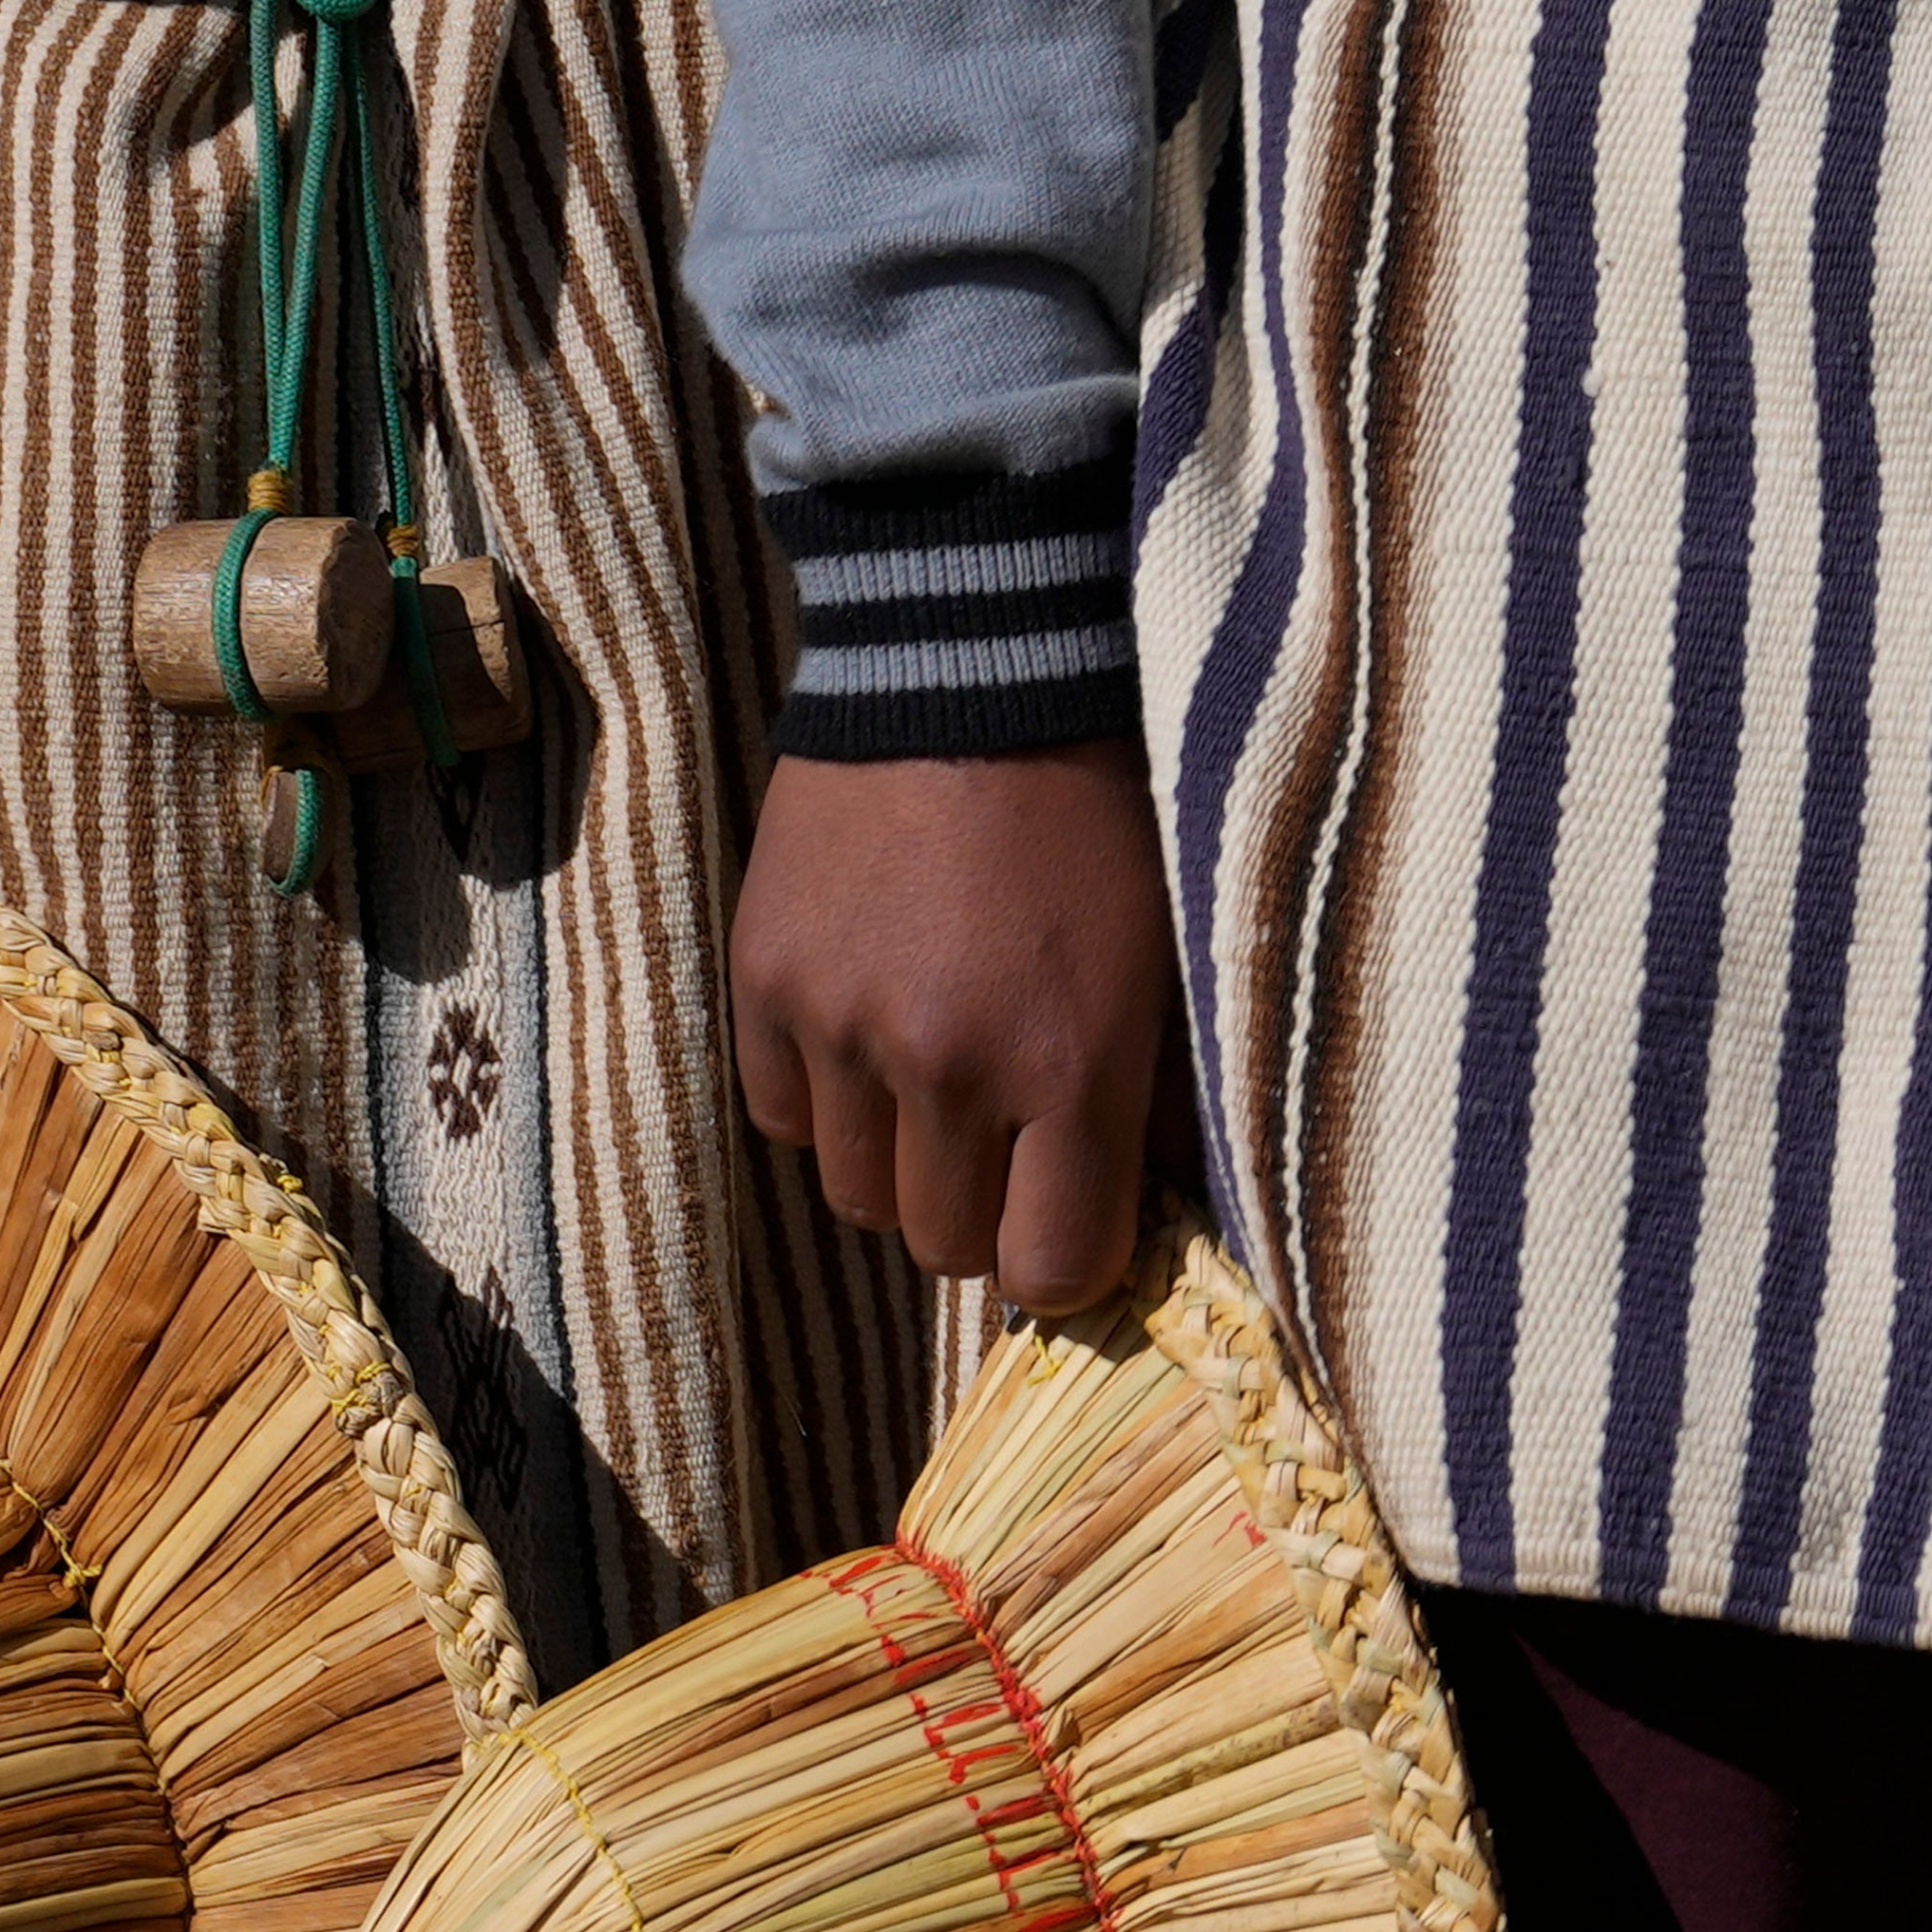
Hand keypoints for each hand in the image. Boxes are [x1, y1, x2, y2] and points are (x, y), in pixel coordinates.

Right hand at [729, 736, 1173, 1314]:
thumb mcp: (1166, 952)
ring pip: (855, 1194)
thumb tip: (1158, 1208)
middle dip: (981, 1213)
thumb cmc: (1098, 806)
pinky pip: (782, 1115)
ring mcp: (842, 1026)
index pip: (1052, 1269)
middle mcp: (947, 1066)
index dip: (1065, 1260)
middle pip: (944, 1247)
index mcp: (1069, 1066)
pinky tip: (864, 1036)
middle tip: (1004, 1141)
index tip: (1069, 1215)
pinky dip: (823, 1101)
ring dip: (899, 1162)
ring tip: (932, 1084)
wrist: (973, 662)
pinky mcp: (766, 979)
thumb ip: (1158, 1097)